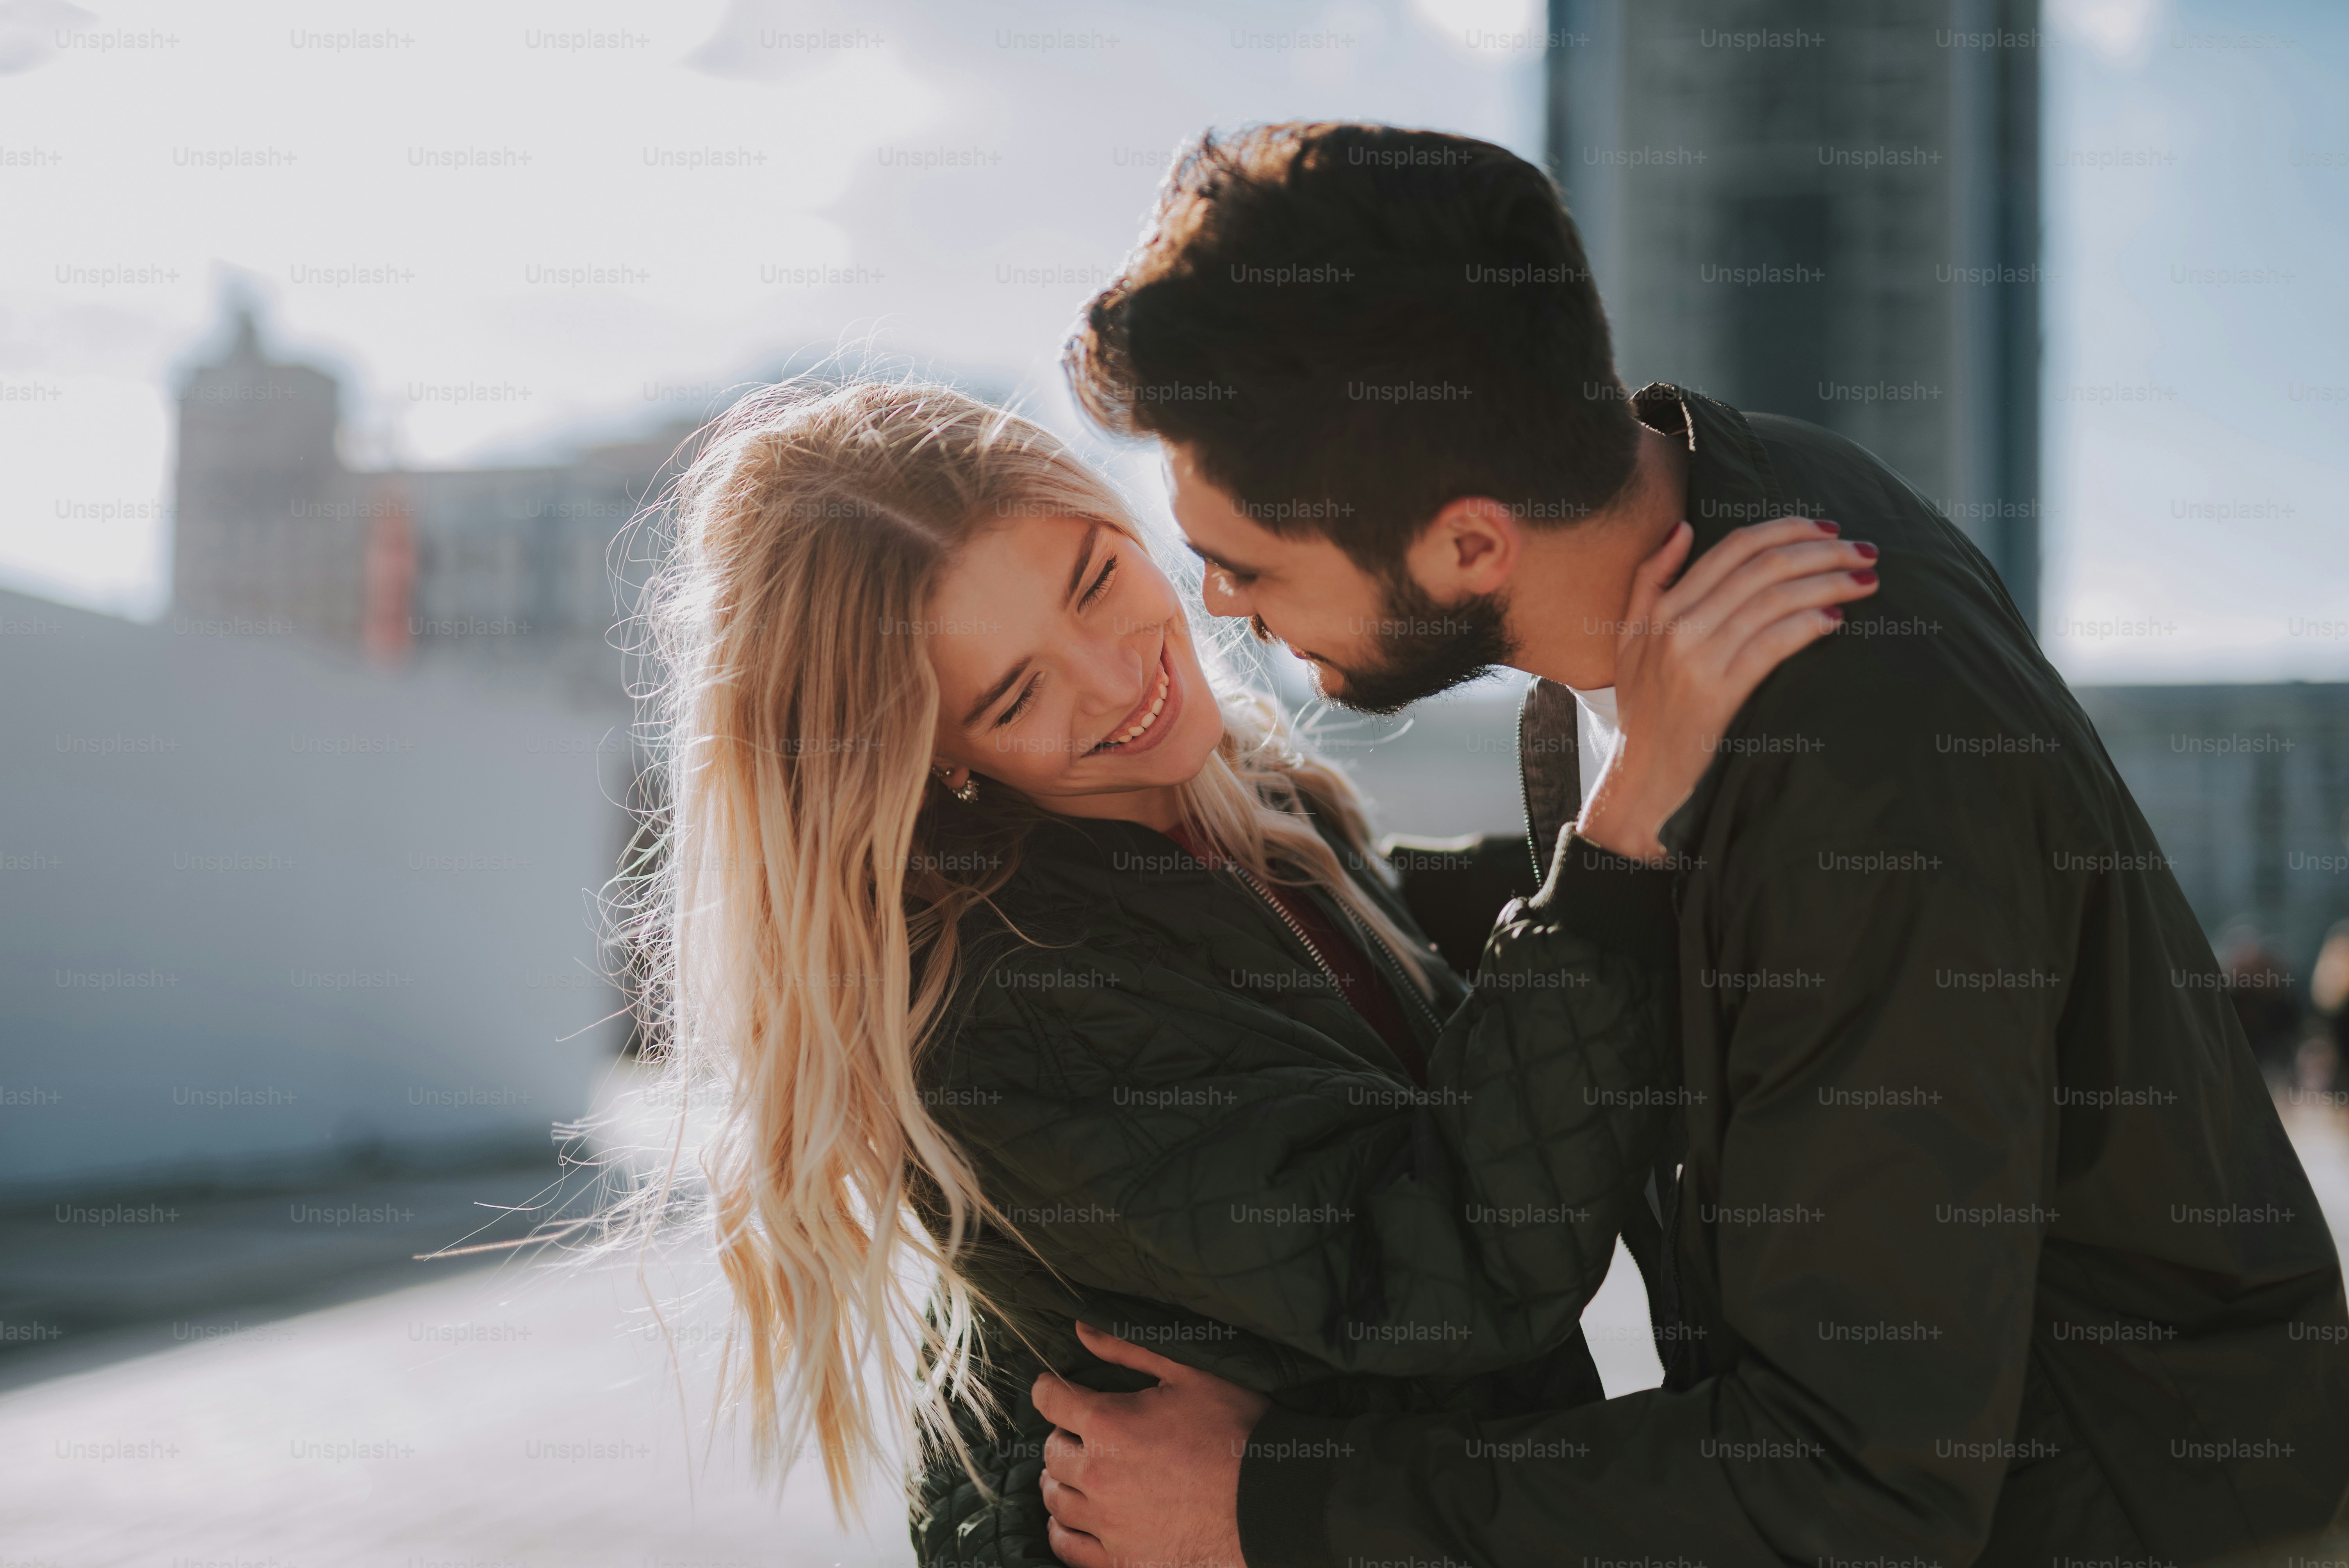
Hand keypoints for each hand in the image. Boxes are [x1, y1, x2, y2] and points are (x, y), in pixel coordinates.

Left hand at [1032, 1320, 1272, 1567]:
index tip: (1057, 1390)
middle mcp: (1099, 1476)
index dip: (1051, 1388)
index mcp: (1109, 1424)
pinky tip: (1073, 1519)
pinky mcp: (1123, 1560)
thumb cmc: (1237, 1430)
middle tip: (1084, 1432)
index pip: (1050, 1399)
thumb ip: (1129, 1349)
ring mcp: (1109, 1524)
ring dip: (1061, 1480)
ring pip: (1056, 1499)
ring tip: (1079, 1472)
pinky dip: (1063, 1530)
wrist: (1274, 1501)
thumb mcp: (1189, 1373)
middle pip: (1051, 1451)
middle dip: (1063, 1436)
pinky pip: (1069, 1548)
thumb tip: (1081, 1328)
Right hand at [1578, 516, 1878, 861]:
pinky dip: (1808, 626)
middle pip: (1762, 567)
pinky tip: (1836, 621)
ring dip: (1828, 584)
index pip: (1733, 547)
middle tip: (1863, 551)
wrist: (1638, 777)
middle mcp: (1678, 625)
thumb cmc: (1643, 710)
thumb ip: (1649, 581)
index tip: (1828, 530)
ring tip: (1865, 580)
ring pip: (1774, 600)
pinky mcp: (1718, 693)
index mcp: (1662, 607)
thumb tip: (1682, 529)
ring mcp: (1697, 658)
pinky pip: (1772, 644)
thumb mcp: (1629, 638)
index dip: (1787, 530)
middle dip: (1821, 552)